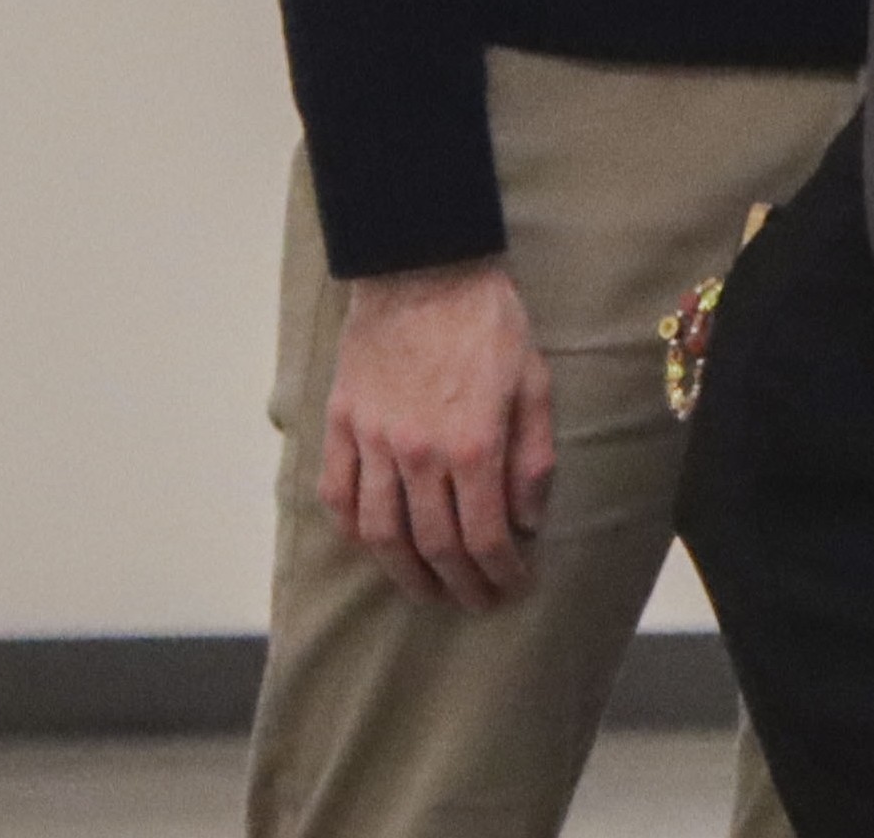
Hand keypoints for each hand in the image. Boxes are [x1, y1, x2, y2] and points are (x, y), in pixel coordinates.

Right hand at [319, 259, 552, 610]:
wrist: (423, 270)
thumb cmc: (488, 323)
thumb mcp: (535, 384)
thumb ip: (533, 458)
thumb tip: (527, 520)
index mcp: (474, 446)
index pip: (486, 536)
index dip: (501, 573)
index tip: (513, 588)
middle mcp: (419, 455)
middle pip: (433, 546)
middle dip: (458, 585)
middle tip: (475, 602)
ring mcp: (372, 443)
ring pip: (379, 534)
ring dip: (404, 573)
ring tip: (426, 590)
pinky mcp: (341, 426)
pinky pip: (338, 496)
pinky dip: (354, 530)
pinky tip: (373, 545)